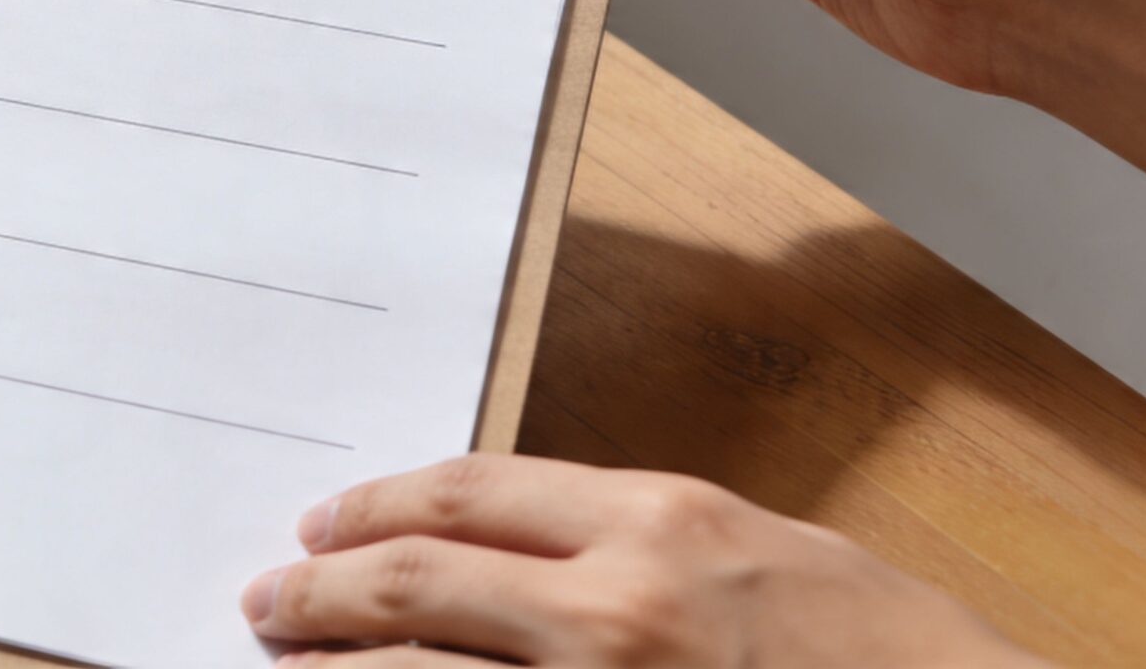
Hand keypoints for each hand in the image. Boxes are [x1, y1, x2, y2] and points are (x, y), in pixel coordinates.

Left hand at [240, 455, 1045, 666]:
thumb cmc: (876, 646)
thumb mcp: (751, 545)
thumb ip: (626, 534)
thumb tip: (511, 541)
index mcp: (652, 522)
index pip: (464, 493)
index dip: (374, 506)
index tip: (323, 524)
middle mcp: (611, 608)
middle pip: (414, 580)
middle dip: (321, 593)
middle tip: (270, 602)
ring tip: (286, 664)